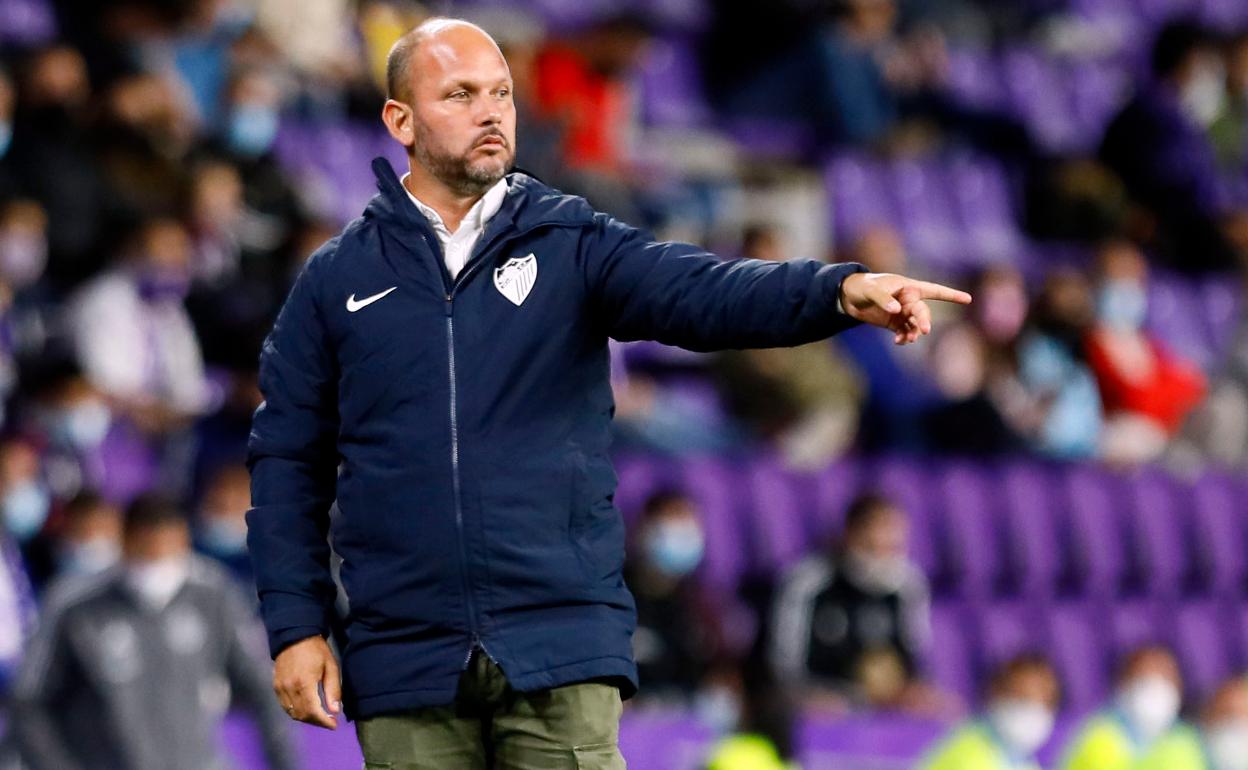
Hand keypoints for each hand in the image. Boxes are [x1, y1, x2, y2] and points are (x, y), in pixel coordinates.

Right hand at [272, 635, 340, 728]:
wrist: (295, 636)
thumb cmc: (317, 650)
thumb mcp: (331, 667)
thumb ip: (333, 690)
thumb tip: (335, 711)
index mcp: (304, 684)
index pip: (313, 712)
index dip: (324, 722)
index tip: (334, 725)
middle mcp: (290, 689)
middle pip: (302, 715)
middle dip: (317, 721)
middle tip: (329, 721)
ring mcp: (280, 688)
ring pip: (293, 713)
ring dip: (306, 718)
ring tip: (319, 716)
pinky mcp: (276, 686)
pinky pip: (285, 706)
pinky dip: (296, 712)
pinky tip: (306, 709)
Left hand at [839, 272, 971, 344]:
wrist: (848, 297)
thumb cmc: (862, 286)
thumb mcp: (871, 290)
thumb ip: (883, 299)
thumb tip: (897, 311)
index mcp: (908, 287)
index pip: (934, 290)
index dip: (951, 295)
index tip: (968, 299)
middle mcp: (909, 300)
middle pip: (923, 312)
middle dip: (924, 321)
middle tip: (923, 331)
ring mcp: (903, 313)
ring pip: (916, 325)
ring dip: (914, 333)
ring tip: (907, 339)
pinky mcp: (895, 323)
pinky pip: (905, 332)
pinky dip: (905, 338)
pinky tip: (899, 342)